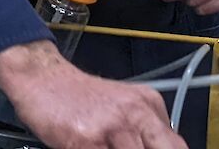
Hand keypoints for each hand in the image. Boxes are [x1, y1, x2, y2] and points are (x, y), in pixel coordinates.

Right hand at [0, 41, 186, 148]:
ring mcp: (112, 127)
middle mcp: (135, 114)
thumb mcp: (122, 103)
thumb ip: (143, 128)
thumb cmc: (78, 95)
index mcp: (148, 104)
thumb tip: (155, 147)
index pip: (176, 147)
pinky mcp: (86, 140)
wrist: (41, 77)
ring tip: (103, 148)